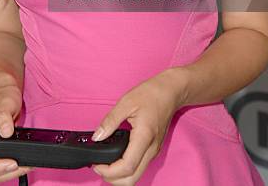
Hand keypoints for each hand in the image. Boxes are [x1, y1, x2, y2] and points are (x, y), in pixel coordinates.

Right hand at [0, 83, 35, 182]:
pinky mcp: (1, 147)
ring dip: (11, 172)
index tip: (11, 163)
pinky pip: (4, 163)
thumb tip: (6, 132)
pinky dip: (14, 167)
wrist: (7, 91)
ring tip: (26, 165)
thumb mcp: (5, 102)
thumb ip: (4, 116)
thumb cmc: (4, 95)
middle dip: (6, 172)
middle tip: (23, 166)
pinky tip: (24, 162)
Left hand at [91, 69, 184, 184]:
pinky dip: (127, 170)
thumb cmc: (151, 94)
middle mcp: (151, 149)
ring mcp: (154, 150)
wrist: (171, 91)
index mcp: (144, 137)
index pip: (127, 167)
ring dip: (120, 176)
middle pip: (132, 179)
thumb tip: (97, 137)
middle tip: (98, 168)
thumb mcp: (126, 102)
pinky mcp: (154, 149)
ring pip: (136, 175)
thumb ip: (110, 121)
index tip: (97, 165)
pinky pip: (139, 167)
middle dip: (113, 179)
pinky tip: (116, 159)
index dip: (109, 171)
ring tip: (105, 164)